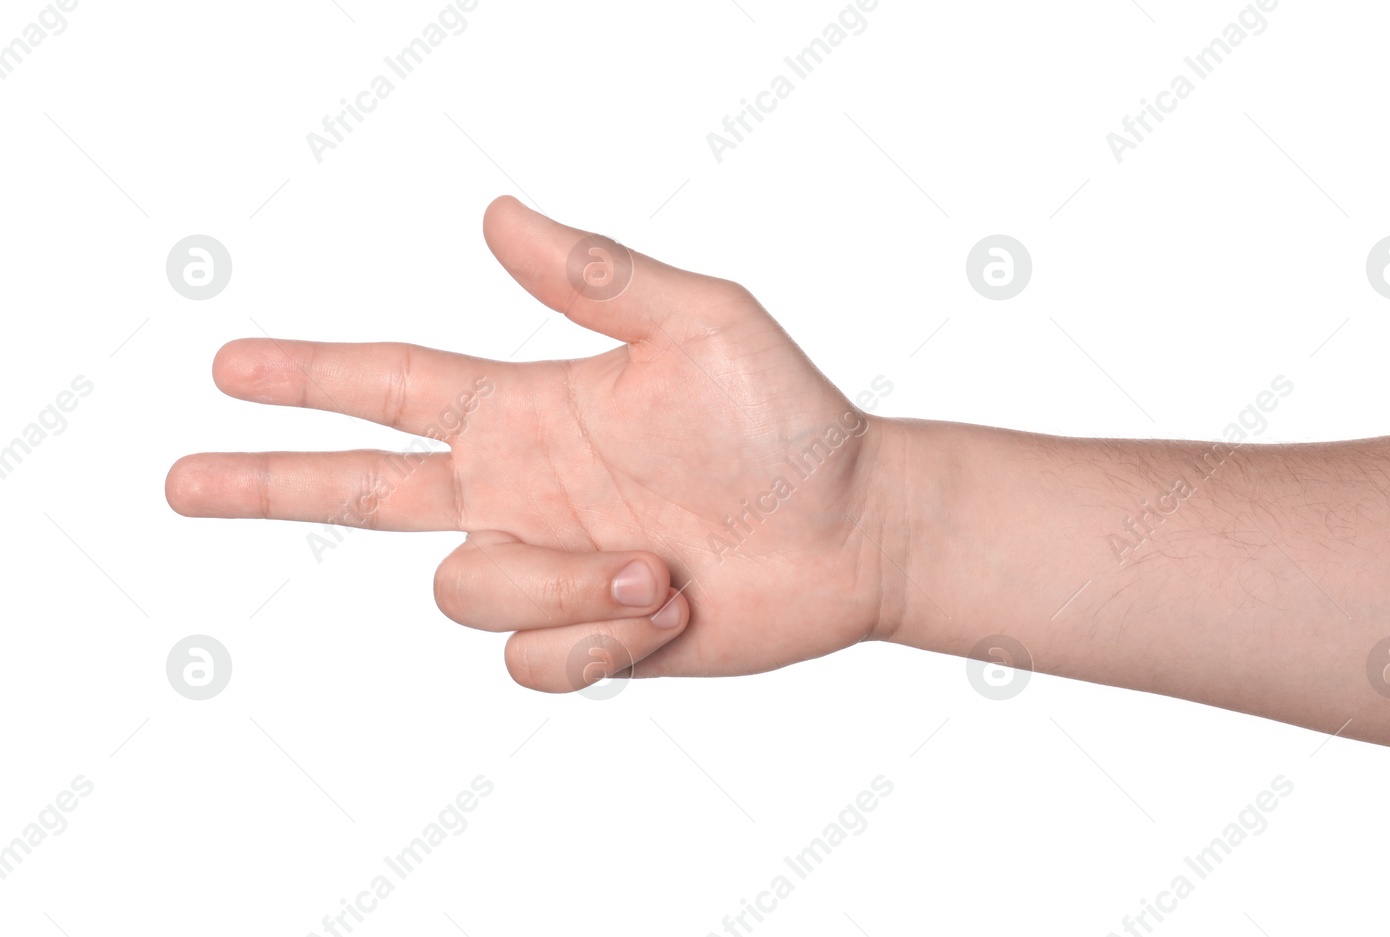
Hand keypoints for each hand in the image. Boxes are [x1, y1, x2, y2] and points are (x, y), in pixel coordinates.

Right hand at [166, 196, 898, 689]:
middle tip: (182, 478)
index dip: (311, 376)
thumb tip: (490, 214)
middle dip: (270, 482)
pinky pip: (532, 662)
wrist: (852, 529)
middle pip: (363, 491)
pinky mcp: (585, 640)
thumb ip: (597, 276)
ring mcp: (550, 566)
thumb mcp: (703, 323)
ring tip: (657, 566)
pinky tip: (662, 608)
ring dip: (564, 584)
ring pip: (466, 591)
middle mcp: (522, 489)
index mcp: (530, 410)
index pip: (393, 387)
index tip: (230, 366)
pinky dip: (596, 642)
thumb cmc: (788, 421)